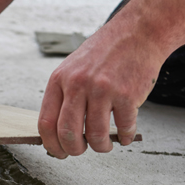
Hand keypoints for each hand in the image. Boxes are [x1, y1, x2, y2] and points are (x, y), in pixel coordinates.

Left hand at [38, 21, 163, 157]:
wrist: (138, 32)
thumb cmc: (105, 53)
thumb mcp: (73, 68)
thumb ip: (64, 96)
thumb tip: (58, 133)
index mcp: (60, 79)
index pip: (46, 122)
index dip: (51, 144)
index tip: (59, 152)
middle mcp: (79, 84)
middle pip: (68, 133)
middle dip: (74, 150)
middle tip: (82, 150)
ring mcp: (103, 89)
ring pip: (95, 135)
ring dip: (101, 147)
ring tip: (105, 144)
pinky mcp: (127, 95)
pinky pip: (124, 128)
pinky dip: (125, 138)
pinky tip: (125, 135)